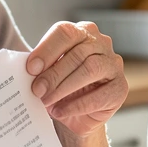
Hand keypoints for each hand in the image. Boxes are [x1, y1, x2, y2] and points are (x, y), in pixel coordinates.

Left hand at [27, 21, 127, 135]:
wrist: (77, 113)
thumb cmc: (61, 86)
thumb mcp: (49, 72)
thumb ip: (42, 67)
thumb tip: (27, 71)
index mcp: (82, 32)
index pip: (65, 32)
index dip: (47, 49)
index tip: (31, 68)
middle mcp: (101, 43)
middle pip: (78, 53)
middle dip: (54, 73)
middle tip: (37, 90)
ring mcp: (114, 64)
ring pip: (91, 69)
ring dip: (64, 87)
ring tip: (47, 101)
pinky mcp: (120, 88)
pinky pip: (100, 95)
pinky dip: (76, 105)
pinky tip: (60, 111)